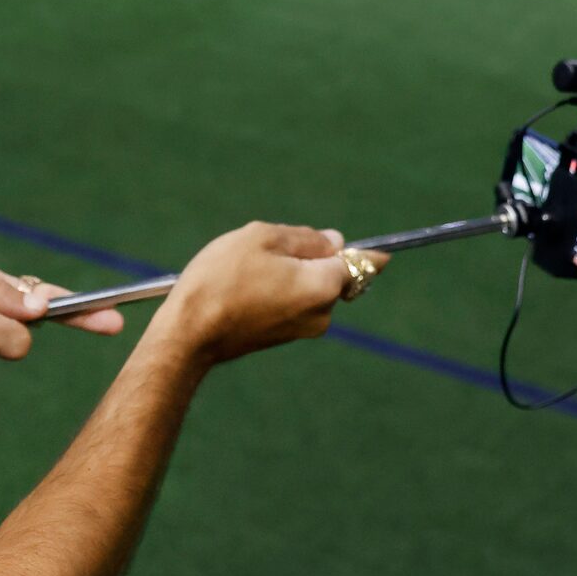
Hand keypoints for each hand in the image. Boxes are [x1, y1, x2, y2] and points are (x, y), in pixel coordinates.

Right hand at [153, 223, 378, 369]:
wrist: (188, 334)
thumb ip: (305, 237)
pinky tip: (244, 286)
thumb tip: (335, 243)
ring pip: (309, 288)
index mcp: (323, 286)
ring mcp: (301, 329)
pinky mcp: (281, 337)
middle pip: (333, 274)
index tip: (387, 255)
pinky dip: (279, 290)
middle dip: (313, 258)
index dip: (371, 255)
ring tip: (248, 270)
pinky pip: (292, 303)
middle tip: (270, 250)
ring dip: (291, 274)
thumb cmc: (222, 280)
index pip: (360, 265)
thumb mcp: (262, 238)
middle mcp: (321, 313)